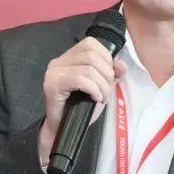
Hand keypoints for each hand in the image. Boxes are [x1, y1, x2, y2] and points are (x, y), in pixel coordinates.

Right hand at [38, 38, 126, 162]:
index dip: (106, 58)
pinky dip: (93, 89)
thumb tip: (122, 65)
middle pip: (92, 55)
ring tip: (101, 97)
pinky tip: (95, 98)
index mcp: (69, 57)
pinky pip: (80, 79)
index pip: (90, 44)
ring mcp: (53, 72)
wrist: (64, 129)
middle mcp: (59, 61)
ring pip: (88, 67)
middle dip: (106, 74)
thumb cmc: (80, 109)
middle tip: (106, 91)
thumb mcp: (101, 88)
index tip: (108, 77)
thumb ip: (112, 74)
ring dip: (102, 85)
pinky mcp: (52, 84)